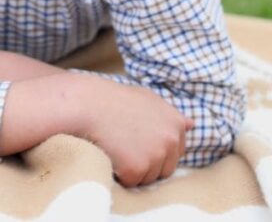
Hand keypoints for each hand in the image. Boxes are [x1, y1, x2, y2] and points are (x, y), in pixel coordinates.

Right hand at [76, 75, 193, 186]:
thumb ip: (169, 113)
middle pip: (165, 168)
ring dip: (133, 170)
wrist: (86, 104)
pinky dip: (120, 174)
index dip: (154, 149)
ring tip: (117, 148)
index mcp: (175, 123)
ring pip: (149, 177)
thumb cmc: (112, 100)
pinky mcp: (138, 168)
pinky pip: (131, 181)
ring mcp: (156, 154)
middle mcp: (171, 139)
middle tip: (124, 145)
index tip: (137, 140)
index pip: (175, 151)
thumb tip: (193, 125)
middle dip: (146, 163)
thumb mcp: (146, 98)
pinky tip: (111, 154)